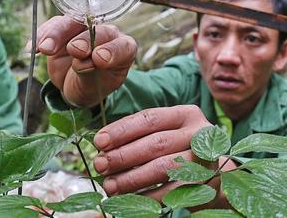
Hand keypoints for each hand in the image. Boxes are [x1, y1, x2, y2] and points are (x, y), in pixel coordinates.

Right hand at [31, 15, 136, 106]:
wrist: (76, 85)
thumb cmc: (91, 86)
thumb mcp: (93, 87)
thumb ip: (90, 74)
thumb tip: (81, 62)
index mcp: (123, 49)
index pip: (122, 46)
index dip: (112, 50)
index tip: (100, 59)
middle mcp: (106, 34)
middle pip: (95, 30)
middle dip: (84, 40)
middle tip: (75, 50)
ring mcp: (83, 29)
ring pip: (71, 23)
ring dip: (57, 34)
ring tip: (45, 48)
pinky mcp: (64, 29)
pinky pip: (52, 26)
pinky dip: (42, 36)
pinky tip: (32, 48)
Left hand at [93, 105, 234, 206]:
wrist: (214, 174)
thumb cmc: (177, 149)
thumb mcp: (161, 134)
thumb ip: (136, 136)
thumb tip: (102, 146)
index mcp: (185, 114)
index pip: (148, 118)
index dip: (121, 130)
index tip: (99, 141)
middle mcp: (199, 133)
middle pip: (155, 143)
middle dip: (122, 156)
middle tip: (100, 165)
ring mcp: (206, 159)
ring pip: (162, 167)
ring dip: (131, 179)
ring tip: (110, 185)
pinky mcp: (207, 183)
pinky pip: (172, 191)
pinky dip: (147, 197)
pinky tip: (129, 200)